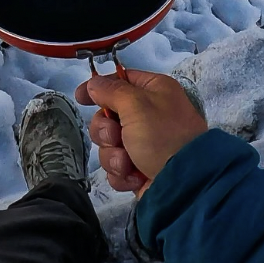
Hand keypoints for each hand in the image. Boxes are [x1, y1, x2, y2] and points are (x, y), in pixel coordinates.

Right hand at [75, 68, 207, 192]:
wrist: (183, 182)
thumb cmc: (163, 136)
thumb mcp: (137, 106)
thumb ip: (112, 91)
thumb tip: (94, 83)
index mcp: (153, 91)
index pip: (120, 81)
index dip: (98, 88)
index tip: (80, 97)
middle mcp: (148, 114)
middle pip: (107, 117)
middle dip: (106, 131)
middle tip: (116, 138)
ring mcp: (143, 143)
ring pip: (108, 145)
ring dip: (114, 156)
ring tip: (129, 162)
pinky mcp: (138, 167)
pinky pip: (116, 167)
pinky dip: (121, 173)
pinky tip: (135, 176)